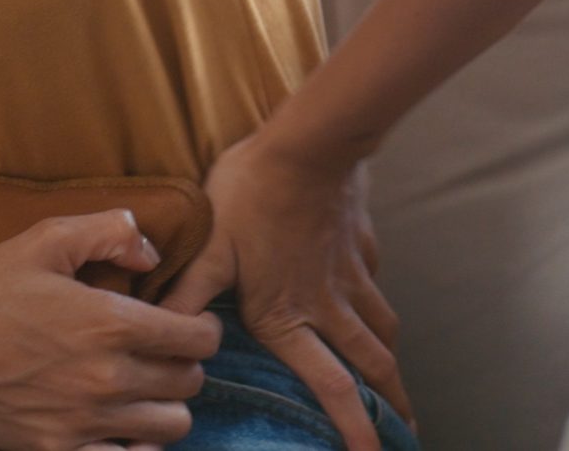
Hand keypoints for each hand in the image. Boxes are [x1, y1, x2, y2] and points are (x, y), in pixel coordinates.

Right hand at [0, 209, 222, 450]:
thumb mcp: (41, 238)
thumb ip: (107, 230)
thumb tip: (150, 249)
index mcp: (111, 322)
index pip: (198, 338)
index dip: (202, 326)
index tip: (188, 320)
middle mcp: (108, 378)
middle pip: (189, 382)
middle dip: (183, 362)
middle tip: (158, 348)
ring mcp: (86, 421)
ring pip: (171, 426)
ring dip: (164, 403)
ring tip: (140, 385)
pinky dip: (133, 445)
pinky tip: (117, 424)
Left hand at [156, 132, 412, 450]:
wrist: (307, 146)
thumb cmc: (250, 196)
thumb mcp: (210, 249)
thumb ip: (188, 294)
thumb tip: (162, 333)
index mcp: (289, 315)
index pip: (330, 385)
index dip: (352, 425)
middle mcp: (328, 305)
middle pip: (371, 367)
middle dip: (391, 405)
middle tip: (406, 433)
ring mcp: (351, 277)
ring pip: (382, 331)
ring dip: (391, 362)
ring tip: (399, 385)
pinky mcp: (361, 247)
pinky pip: (375, 286)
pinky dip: (380, 306)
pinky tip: (376, 308)